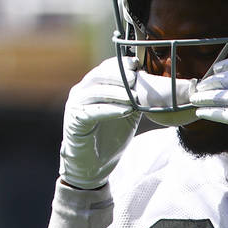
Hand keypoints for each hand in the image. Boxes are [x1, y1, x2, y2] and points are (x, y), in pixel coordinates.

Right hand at [59, 57, 142, 189]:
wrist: (94, 164)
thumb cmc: (110, 136)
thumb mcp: (127, 111)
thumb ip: (135, 95)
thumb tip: (153, 80)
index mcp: (92, 85)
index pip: (105, 67)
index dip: (120, 64)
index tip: (137, 64)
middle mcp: (81, 91)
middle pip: (99, 76)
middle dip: (119, 75)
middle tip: (136, 78)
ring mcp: (75, 105)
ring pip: (95, 92)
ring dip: (117, 93)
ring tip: (134, 97)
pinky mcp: (74, 120)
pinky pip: (92, 111)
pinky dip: (110, 110)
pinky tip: (125, 111)